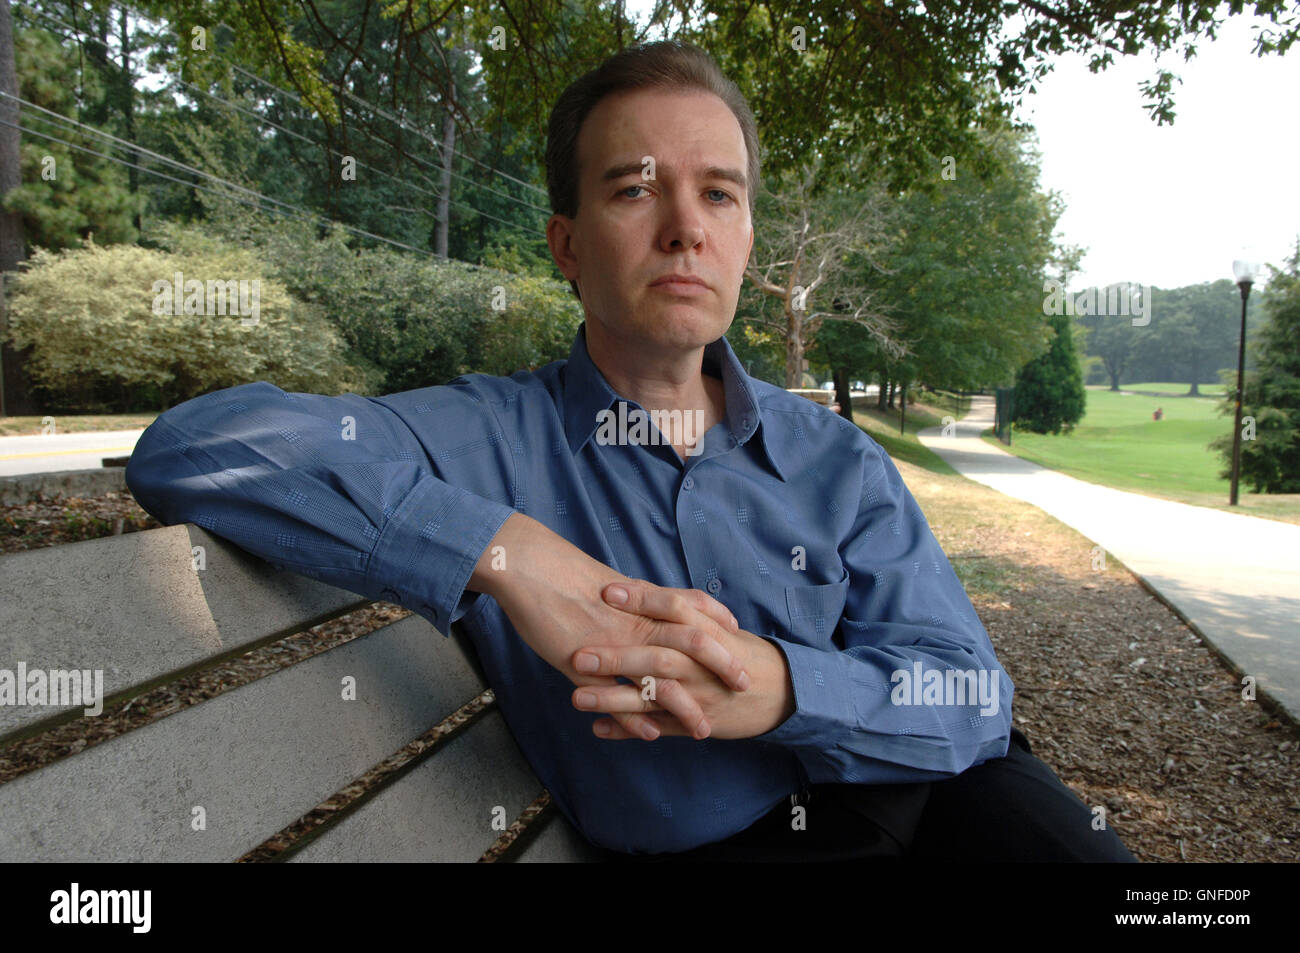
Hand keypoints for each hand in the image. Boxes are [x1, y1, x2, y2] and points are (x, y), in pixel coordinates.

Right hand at [468, 513, 750, 740]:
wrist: (528, 565)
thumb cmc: (562, 572)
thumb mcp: (608, 584)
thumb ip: (635, 599)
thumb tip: (653, 603)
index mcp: (640, 599)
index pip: (694, 610)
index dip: (719, 626)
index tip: (740, 641)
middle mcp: (633, 620)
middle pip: (690, 643)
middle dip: (721, 666)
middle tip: (743, 685)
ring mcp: (611, 644)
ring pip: (659, 677)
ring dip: (685, 707)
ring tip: (703, 730)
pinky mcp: (582, 663)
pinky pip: (615, 695)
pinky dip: (634, 717)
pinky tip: (651, 735)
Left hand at [569, 580, 795, 740]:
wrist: (782, 692)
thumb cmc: (741, 652)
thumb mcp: (717, 625)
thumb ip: (680, 610)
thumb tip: (632, 586)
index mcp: (707, 632)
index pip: (673, 608)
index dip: (642, 599)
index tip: (607, 591)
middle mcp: (701, 664)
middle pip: (657, 656)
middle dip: (616, 657)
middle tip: (578, 655)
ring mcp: (698, 696)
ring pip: (653, 697)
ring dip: (614, 699)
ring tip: (576, 698)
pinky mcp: (695, 722)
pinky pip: (658, 727)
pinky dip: (628, 729)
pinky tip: (598, 728)